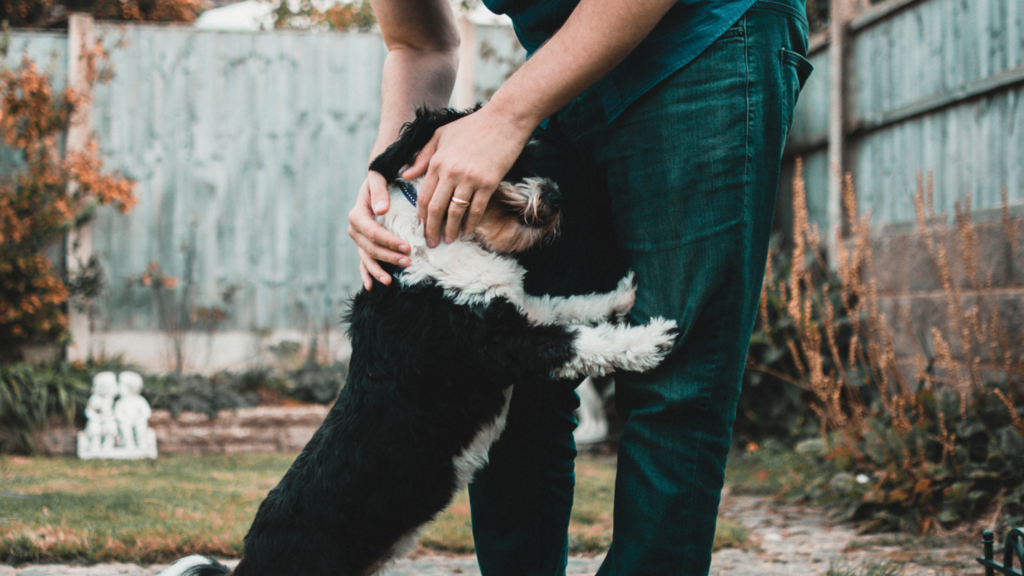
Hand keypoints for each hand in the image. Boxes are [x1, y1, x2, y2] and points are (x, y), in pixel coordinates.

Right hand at [347, 170, 411, 288]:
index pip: (373, 232)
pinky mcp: (364, 245)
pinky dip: (366, 274)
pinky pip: (363, 262)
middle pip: (371, 248)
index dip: (389, 242)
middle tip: (408, 262)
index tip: (407, 247)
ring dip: (377, 270)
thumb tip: (382, 210)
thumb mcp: (378, 179)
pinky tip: (370, 287)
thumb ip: (379, 192)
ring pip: (367, 258)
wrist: (376, 181)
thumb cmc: (380, 178)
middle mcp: (355, 229)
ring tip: (389, 281)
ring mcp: (358, 239)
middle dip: (388, 257)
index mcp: (357, 214)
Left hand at [402, 106, 534, 246]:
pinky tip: (467, 231)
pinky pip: (476, 209)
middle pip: (436, 208)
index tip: (420, 228)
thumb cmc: (473, 125)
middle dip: (431, 229)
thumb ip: (423, 156)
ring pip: (454, 212)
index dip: (421, 216)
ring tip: (448, 240)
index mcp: (437, 161)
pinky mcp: (488, 182)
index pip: (424, 195)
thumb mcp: (441, 135)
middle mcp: (450, 172)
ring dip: (450, 230)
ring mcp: (470, 178)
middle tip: (431, 243)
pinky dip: (471, 223)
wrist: (504, 120)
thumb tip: (406, 175)